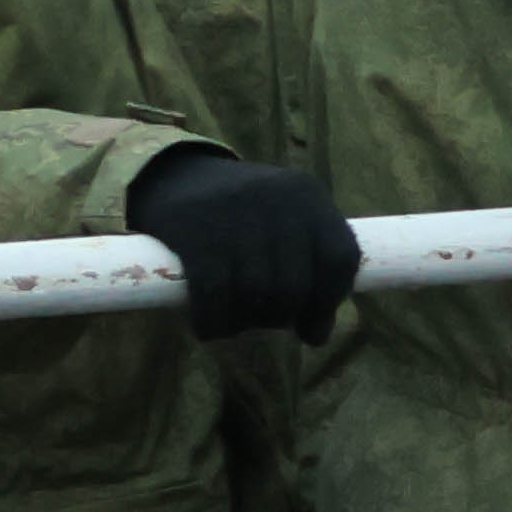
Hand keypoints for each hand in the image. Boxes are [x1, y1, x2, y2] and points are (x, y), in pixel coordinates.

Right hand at [120, 147, 352, 341]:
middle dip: (281, 316)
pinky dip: (213, 321)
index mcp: (310, 196)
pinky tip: (208, 329)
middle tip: (264, 322)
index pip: (341, 258)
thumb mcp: (282, 224)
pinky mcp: (194, 231)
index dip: (330, 301)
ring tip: (236, 325)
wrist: (171, 175)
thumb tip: (317, 337)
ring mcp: (237, 214)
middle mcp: (280, 200)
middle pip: (296, 284)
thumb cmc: (239, 215)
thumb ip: (307, 269)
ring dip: (246, 322)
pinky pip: (213, 292)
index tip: (311, 327)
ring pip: (257, 292)